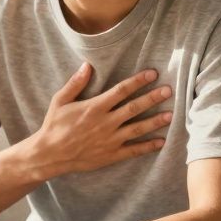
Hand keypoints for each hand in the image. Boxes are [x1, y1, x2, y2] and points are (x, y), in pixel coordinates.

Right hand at [27, 62, 171, 178]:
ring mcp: (110, 140)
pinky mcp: (111, 155)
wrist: (49, 155)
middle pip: (134, 108)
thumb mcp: (59, 101)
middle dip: (153, 98)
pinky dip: (148, 146)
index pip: (121, 90)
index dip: (138, 81)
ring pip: (138, 128)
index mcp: (95, 107)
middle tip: (169, 91)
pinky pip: (133, 150)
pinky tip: (161, 142)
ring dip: (155, 121)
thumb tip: (87, 65)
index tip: (152, 74)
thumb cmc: (54, 126)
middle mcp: (105, 123)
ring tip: (170, 115)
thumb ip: (75, 83)